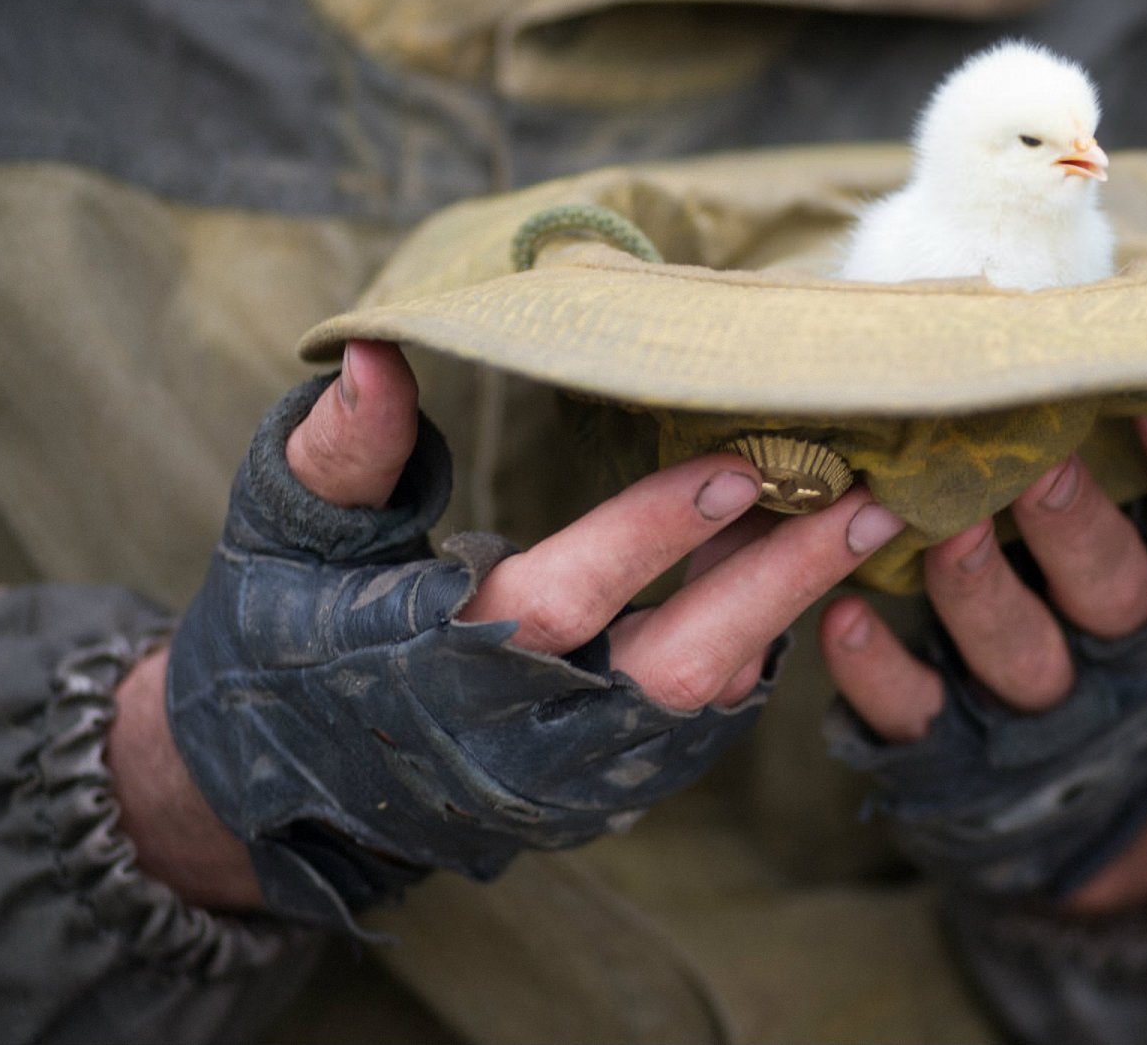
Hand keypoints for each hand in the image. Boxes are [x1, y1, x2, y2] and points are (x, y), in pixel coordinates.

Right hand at [118, 340, 902, 924]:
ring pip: (708, 701)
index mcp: (444, 664)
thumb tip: (377, 354)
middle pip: (680, 665)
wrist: (276, 789)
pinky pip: (700, 723)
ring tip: (858, 521)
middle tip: (869, 502)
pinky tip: (795, 568)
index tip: (740, 462)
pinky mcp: (600, 793)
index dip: (653, 531)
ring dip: (785, 610)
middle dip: (780, 582)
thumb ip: (338, 457)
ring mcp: (573, 776)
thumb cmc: (280, 642)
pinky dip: (754, 646)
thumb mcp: (284, 542)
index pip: (567, 596)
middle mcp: (527, 734)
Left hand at [820, 404, 1146, 912]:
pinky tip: (841, 616)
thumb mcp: (1131, 535)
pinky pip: (920, 712)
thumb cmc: (1086, 603)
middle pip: (1112, 586)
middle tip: (1036, 464)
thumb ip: (1107, 451)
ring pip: (1022, 654)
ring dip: (981, 591)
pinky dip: (879, 671)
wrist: (1073, 803)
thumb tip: (1067, 314)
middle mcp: (1122, 643)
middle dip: (1073, 525)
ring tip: (941, 530)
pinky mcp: (955, 750)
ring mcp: (1042, 705)